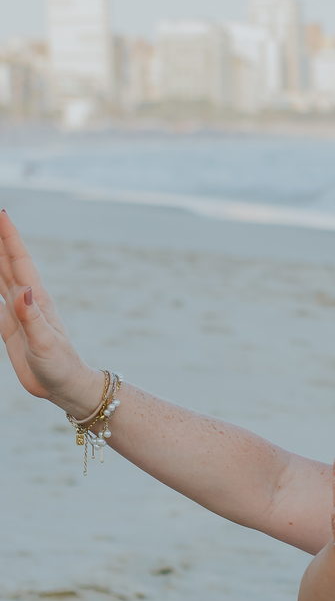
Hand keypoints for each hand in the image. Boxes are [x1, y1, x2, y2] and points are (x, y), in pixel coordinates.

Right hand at [0, 210, 102, 412]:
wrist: (64, 386)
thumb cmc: (60, 366)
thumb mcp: (46, 343)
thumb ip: (32, 317)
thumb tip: (23, 290)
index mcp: (36, 299)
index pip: (19, 261)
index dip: (10, 238)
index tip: (2, 214)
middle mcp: (26, 300)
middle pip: (7, 262)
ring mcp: (18, 312)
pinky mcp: (11, 326)